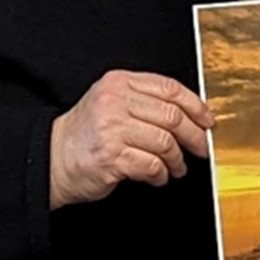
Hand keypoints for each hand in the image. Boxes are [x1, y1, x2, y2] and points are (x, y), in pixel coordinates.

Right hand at [50, 70, 212, 207]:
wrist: (52, 158)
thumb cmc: (85, 134)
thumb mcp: (110, 102)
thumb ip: (144, 100)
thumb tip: (190, 114)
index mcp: (119, 83)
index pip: (169, 88)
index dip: (196, 105)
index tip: (207, 120)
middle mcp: (115, 102)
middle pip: (172, 115)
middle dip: (194, 135)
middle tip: (200, 147)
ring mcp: (112, 129)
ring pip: (165, 142)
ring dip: (177, 159)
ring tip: (175, 167)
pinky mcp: (111, 157)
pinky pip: (151, 165)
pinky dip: (160, 174)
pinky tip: (157, 176)